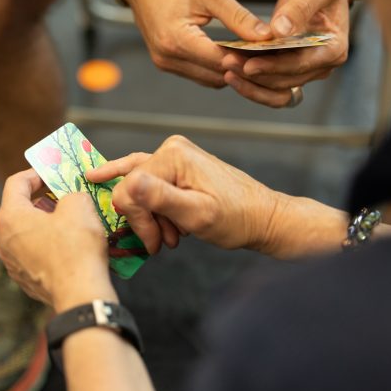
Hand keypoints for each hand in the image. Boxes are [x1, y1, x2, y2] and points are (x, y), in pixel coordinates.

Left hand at [0, 170, 116, 310]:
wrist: (80, 295)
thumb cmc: (76, 247)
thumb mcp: (79, 205)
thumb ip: (70, 193)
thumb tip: (70, 200)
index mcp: (9, 217)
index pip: (15, 183)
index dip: (35, 173)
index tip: (52, 172)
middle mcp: (3, 240)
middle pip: (19, 209)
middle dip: (42, 200)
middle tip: (64, 197)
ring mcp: (11, 263)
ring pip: (26, 234)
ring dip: (45, 224)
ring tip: (70, 222)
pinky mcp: (24, 280)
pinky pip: (33, 254)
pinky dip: (47, 246)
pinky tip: (68, 247)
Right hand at [85, 135, 285, 255]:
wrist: (262, 217)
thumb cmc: (235, 219)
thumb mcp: (197, 214)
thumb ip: (160, 199)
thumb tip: (129, 184)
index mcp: (172, 156)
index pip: (128, 189)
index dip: (137, 220)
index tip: (153, 242)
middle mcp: (170, 149)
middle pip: (131, 187)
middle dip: (144, 219)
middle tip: (162, 241)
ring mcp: (175, 156)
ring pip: (138, 188)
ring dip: (151, 217)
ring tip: (171, 236)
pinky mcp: (178, 166)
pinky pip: (150, 185)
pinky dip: (155, 209)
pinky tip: (166, 225)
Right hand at [115, 0, 271, 87]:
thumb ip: (238, 17)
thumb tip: (266, 36)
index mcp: (176, 40)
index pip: (221, 60)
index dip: (248, 58)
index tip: (272, 50)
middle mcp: (168, 58)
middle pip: (217, 75)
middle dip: (243, 66)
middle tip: (268, 53)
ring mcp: (165, 64)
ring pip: (210, 79)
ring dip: (230, 69)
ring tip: (252, 52)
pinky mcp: (167, 64)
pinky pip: (199, 74)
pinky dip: (217, 67)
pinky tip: (232, 52)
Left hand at [223, 0, 351, 106]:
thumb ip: (300, 8)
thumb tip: (280, 30)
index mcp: (333, 49)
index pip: (300, 65)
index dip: (274, 67)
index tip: (248, 65)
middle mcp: (322, 65)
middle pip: (285, 80)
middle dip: (256, 75)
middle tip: (228, 63)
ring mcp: (307, 70)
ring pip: (275, 87)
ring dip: (250, 82)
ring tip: (226, 68)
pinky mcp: (291, 70)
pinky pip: (270, 83)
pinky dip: (251, 80)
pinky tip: (231, 71)